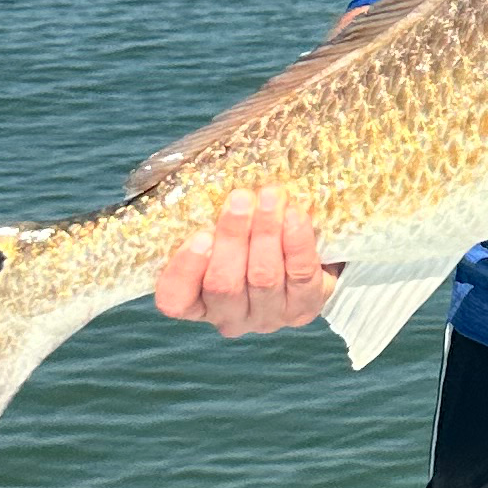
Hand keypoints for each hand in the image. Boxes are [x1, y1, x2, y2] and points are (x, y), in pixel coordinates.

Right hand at [153, 185, 339, 335]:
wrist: (312, 255)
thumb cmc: (251, 236)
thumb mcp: (224, 229)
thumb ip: (208, 214)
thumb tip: (205, 170)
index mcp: (198, 302)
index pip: (175, 300)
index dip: (184, 270)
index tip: (199, 234)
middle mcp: (229, 316)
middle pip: (223, 284)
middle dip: (232, 237)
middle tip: (240, 198)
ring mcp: (268, 317)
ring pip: (263, 278)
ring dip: (265, 233)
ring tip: (271, 197)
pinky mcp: (305, 307)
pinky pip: (301, 274)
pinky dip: (297, 242)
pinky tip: (295, 215)